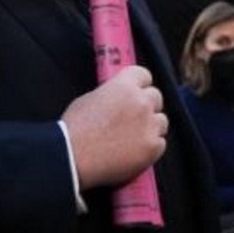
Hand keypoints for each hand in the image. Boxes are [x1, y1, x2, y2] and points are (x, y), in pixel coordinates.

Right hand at [61, 67, 166, 188]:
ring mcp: (149, 125)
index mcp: (124, 86)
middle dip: (146, 106)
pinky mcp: (153, 147)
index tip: (136, 92)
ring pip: (161, 121)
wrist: (71, 158)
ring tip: (131, 138)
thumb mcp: (90, 98)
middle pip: (156, 97)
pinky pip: (160, 143)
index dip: (139, 85)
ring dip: (151, 127)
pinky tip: (133, 152)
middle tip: (132, 119)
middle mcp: (141, 102)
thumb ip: (111, 93)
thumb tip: (120, 96)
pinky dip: (150, 148)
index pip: (144, 75)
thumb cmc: (74, 130)